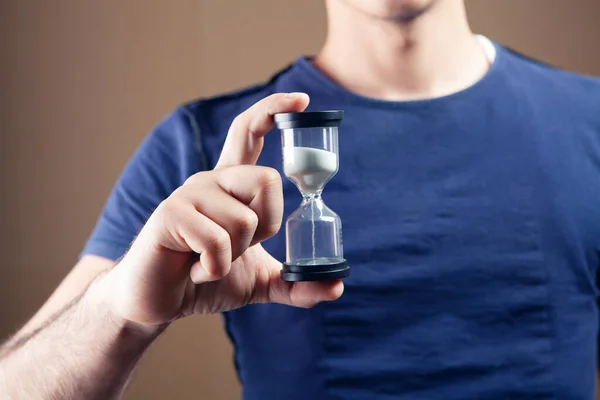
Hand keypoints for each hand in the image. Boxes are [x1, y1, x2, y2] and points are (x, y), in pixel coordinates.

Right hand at [95, 93, 343, 327]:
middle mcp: (211, 179)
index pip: (249, 132)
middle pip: (267, 180)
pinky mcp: (170, 214)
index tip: (303, 100)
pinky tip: (195, 269)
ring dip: (234, 256)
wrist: (161, 300)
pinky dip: (213, 269)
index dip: (274, 110)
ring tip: (208, 261)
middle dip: (267, 225)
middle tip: (239, 248)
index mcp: (231, 185)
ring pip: (244, 220)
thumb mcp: (260, 281)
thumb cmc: (206, 279)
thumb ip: (296, 282)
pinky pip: (217, 243)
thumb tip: (336, 287)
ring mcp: (189, 193)